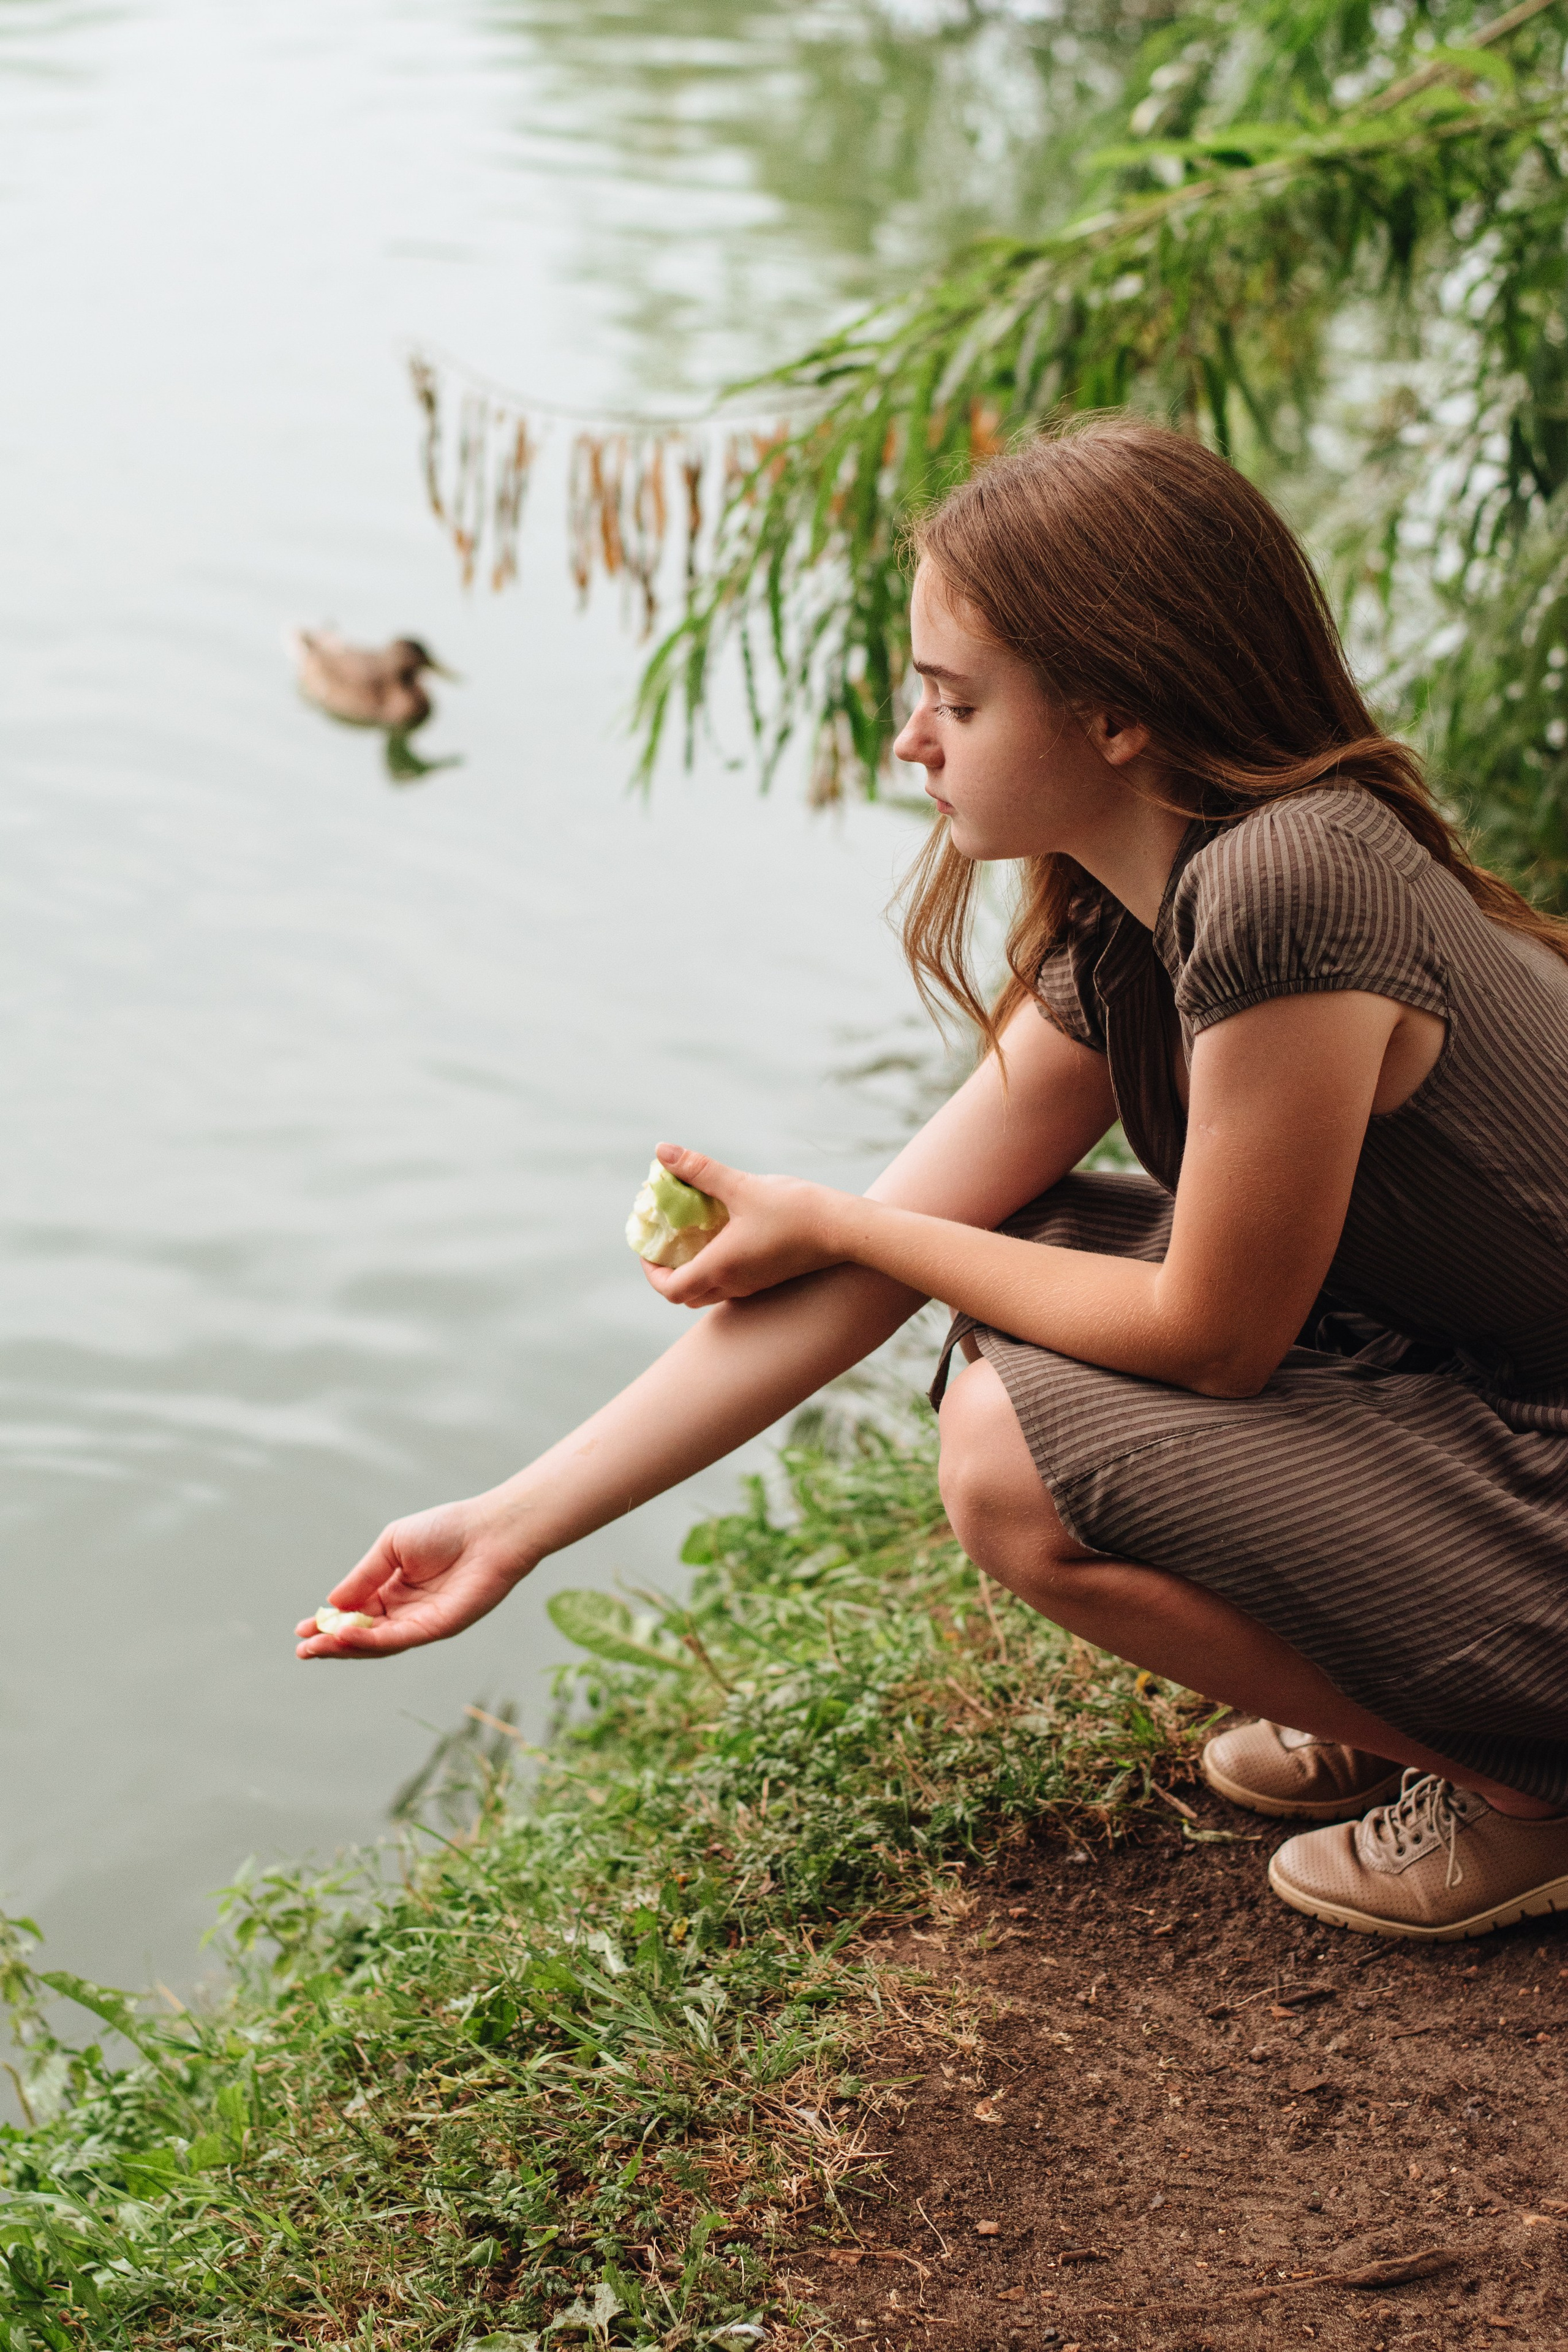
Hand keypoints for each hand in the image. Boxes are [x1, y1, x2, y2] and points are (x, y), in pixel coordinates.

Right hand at [294, 1492, 532, 1658]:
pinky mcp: (436, 1628)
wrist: (488, 1531)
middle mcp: (404, 1610)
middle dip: (330, 1643)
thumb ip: (364, 1576)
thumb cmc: (445, 1530)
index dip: (329, 1622)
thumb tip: (332, 1603)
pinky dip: (370, 1641)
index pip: (355, 1613)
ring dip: (344, 1647)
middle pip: (362, 1635)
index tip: (302, 1629)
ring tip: (315, 1647)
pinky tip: (346, 1636)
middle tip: (302, 1649)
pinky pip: (398, 1640)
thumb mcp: (391, 1546)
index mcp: (392, 1588)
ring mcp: (420, 1622)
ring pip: (376, 1643)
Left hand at [640, 1144, 849, 1306]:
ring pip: (710, 1292)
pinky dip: (716, 1267)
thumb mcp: (742, 1185)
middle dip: (668, 1272)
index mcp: (720, 1268)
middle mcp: (734, 1284)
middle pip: (686, 1295)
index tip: (647, 1247)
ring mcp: (754, 1285)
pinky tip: (725, 1234)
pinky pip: (731, 1284)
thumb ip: (700, 1170)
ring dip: (692, 1270)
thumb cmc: (795, 1210)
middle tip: (665, 1242)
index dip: (650, 1271)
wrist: (845, 1229)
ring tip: (692, 1236)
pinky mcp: (770, 1278)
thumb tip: (663, 1151)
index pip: (669, 1289)